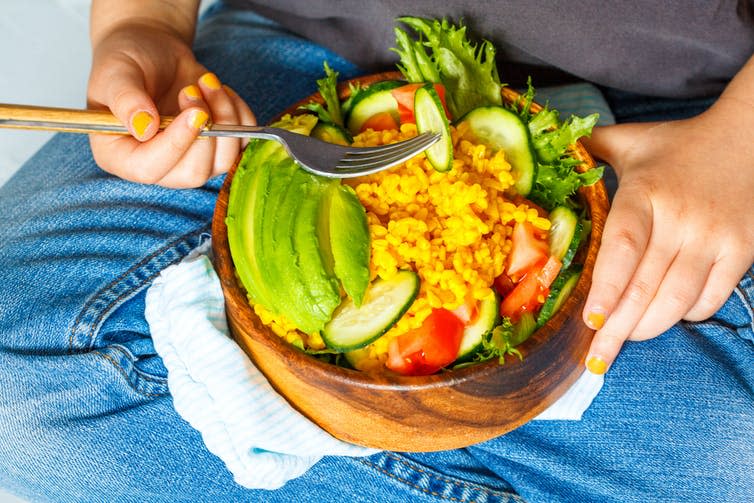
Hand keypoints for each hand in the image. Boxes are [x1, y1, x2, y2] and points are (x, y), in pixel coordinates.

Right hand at [87, 19, 253, 186]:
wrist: (153, 51)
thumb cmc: (127, 62)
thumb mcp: (116, 73)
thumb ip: (126, 99)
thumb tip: (145, 129)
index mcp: (121, 155)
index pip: (149, 169)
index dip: (175, 145)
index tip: (194, 113)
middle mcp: (157, 165)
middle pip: (192, 174)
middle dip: (203, 131)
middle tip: (191, 90)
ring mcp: (190, 160)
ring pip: (223, 161)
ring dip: (224, 118)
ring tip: (205, 83)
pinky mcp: (216, 147)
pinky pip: (241, 145)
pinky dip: (240, 116)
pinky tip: (219, 91)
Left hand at [580, 98, 753, 373]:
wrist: (749, 137)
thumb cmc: (677, 145)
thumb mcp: (630, 141)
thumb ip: (588, 148)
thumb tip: (545, 143)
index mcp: (645, 191)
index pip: (623, 246)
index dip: (606, 288)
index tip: (590, 320)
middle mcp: (681, 217)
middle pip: (644, 286)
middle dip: (617, 328)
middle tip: (595, 357)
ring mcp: (714, 237)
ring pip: (677, 299)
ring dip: (647, 327)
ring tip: (623, 341)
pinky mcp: (741, 250)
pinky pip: (709, 298)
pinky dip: (685, 315)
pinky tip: (665, 316)